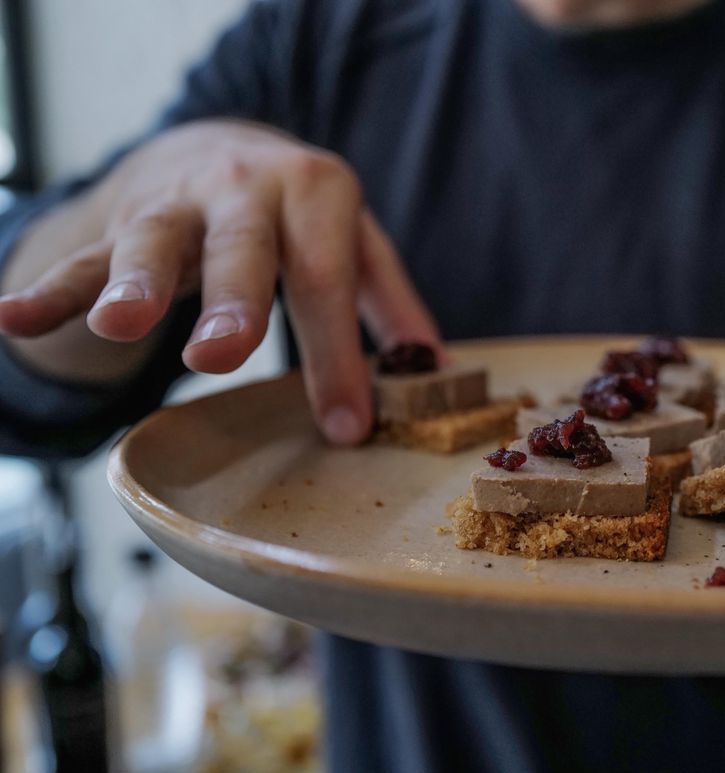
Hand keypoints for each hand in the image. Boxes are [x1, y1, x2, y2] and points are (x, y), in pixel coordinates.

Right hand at [0, 120, 439, 443]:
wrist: (216, 144)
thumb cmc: (298, 212)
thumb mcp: (354, 240)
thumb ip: (389, 299)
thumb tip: (433, 368)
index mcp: (316, 192)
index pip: (328, 281)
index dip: (338, 356)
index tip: (345, 427)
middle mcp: (246, 188)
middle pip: (242, 250)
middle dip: (231, 303)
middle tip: (220, 355)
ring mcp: (179, 203)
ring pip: (154, 240)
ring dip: (132, 282)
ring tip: (116, 324)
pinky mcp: (123, 220)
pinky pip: (85, 256)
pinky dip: (49, 288)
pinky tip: (12, 317)